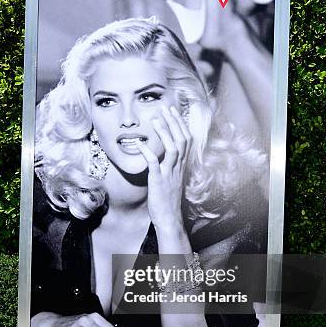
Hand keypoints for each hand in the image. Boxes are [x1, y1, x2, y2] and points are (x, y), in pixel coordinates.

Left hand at [137, 104, 191, 231]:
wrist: (169, 219)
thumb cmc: (167, 200)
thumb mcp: (171, 179)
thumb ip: (170, 165)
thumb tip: (164, 154)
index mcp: (182, 166)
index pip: (186, 140)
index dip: (180, 124)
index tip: (173, 110)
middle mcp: (178, 167)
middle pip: (181, 139)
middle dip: (174, 122)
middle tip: (165, 107)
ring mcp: (169, 174)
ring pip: (172, 148)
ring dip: (164, 132)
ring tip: (155, 119)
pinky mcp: (158, 181)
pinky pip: (154, 164)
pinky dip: (147, 152)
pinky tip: (139, 143)